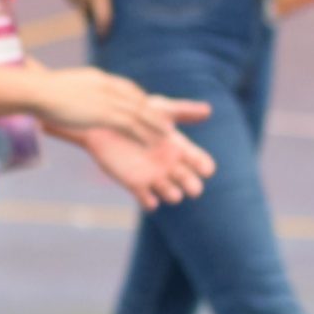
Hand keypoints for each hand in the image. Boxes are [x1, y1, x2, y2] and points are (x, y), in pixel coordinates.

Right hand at [28, 64, 211, 146]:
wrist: (37, 91)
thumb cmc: (40, 90)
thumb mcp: (60, 87)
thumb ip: (70, 92)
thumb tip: (63, 97)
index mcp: (98, 79)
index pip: (125, 88)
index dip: (138, 99)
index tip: (146, 108)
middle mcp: (107, 87)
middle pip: (138, 99)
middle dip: (153, 112)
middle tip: (165, 122)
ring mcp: (107, 100)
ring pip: (139, 113)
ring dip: (154, 125)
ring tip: (166, 135)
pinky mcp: (105, 114)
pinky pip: (131, 126)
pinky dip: (143, 135)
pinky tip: (150, 144)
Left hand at [84, 121, 214, 210]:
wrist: (104, 125)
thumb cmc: (133, 114)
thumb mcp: (160, 110)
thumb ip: (182, 111)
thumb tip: (209, 110)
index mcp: (179, 148)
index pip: (199, 162)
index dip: (204, 167)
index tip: (207, 170)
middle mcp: (169, 165)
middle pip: (189, 182)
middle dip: (192, 186)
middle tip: (192, 187)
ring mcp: (153, 176)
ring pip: (171, 194)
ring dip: (172, 195)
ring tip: (172, 193)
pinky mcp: (135, 184)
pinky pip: (147, 200)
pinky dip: (150, 203)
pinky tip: (150, 199)